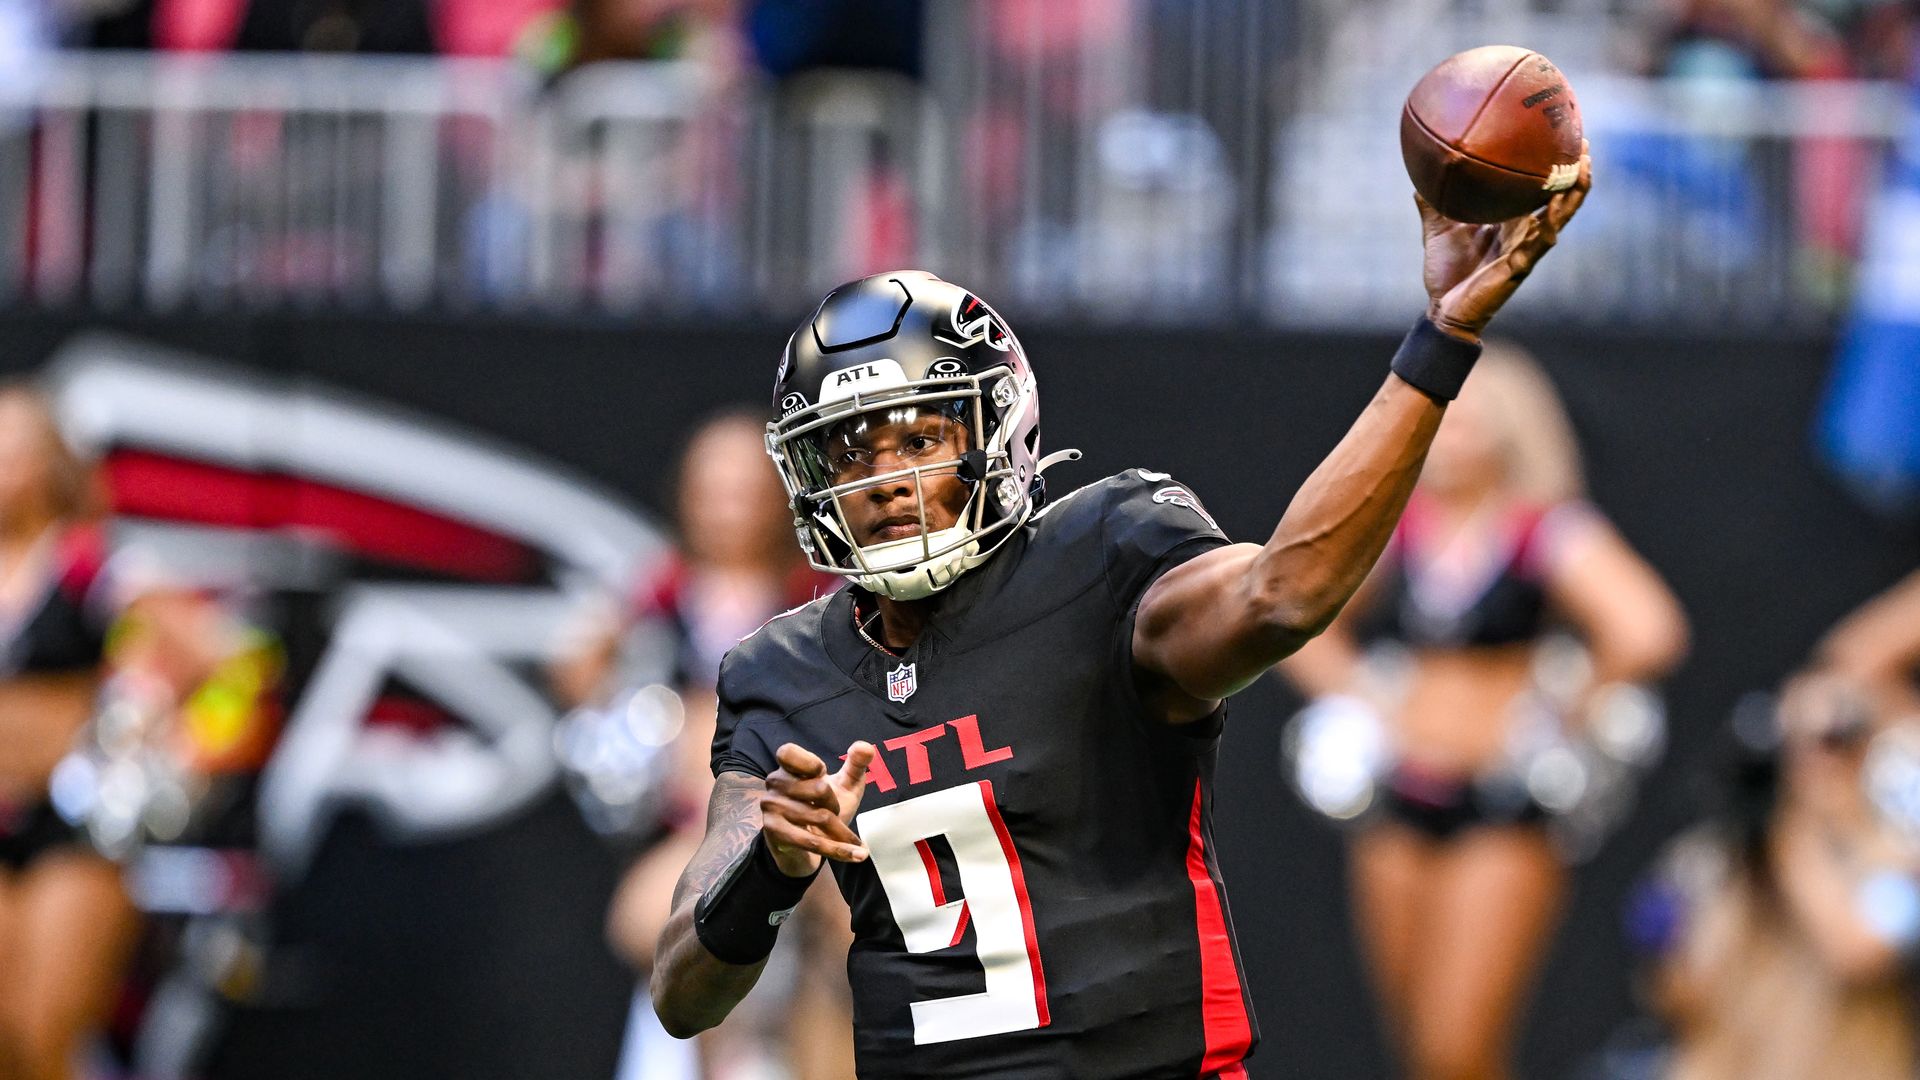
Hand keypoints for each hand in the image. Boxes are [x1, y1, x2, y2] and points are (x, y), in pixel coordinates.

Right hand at [760, 741, 874, 876]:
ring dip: (842, 831)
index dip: (810, 764)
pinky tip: (859, 855)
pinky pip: (813, 842)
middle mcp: (775, 784)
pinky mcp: (775, 832)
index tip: (822, 773)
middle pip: (819, 789)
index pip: (787, 753)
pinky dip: (839, 850)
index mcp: (788, 767)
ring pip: (820, 817)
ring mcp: (772, 808)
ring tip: (850, 839)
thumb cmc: (824, 808)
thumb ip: (856, 765)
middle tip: (834, 811)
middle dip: (836, 804)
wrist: (806, 847)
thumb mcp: (844, 786)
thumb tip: (866, 747)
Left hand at [1419, 139, 1590, 340]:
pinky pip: (1539, 245)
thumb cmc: (1447, 273)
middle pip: (1561, 197)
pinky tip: (1552, 214)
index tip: (1560, 137)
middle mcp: (1525, 231)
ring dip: (1573, 193)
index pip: (1539, 189)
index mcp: (1511, 221)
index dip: (1552, 167)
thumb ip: (1431, 205)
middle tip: (1582, 143)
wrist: (1444, 309)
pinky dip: (1547, 228)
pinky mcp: (1520, 267)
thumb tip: (1417, 178)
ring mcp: (1527, 248)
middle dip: (1575, 171)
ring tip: (1582, 168)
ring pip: (1560, 216)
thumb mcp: (1438, 230)